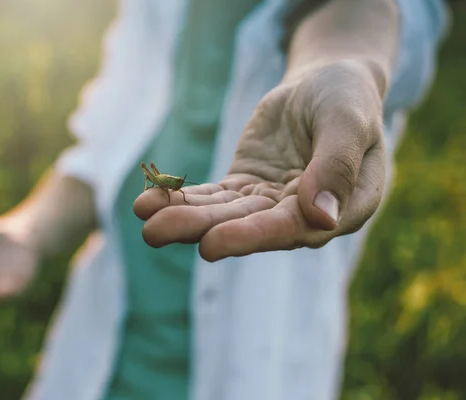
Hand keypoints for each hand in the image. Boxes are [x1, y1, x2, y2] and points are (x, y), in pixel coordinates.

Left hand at [134, 59, 386, 261]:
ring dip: (182, 217)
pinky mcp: (244, 188)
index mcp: (342, 207)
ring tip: (142, 216)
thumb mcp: (348, 120)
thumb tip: (321, 217)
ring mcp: (270, 202)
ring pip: (224, 215)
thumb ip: (337, 165)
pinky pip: (212, 197)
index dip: (254, 236)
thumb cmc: (346, 98)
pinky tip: (147, 201)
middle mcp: (303, 215)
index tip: (212, 243)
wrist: (324, 85)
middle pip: (249, 226)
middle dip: (201, 229)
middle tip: (155, 233)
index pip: (295, 228)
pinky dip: (182, 199)